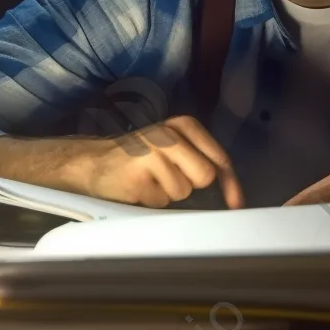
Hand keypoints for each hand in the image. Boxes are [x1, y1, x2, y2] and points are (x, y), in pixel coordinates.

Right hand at [0, 115, 245, 209]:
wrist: (93, 162)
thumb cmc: (141, 159)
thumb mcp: (175, 150)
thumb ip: (202, 163)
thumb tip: (234, 197)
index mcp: (184, 126)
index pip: (220, 159)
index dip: (231, 186)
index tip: (236, 204)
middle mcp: (169, 134)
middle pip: (204, 177)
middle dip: (189, 185)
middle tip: (167, 178)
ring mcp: (152, 153)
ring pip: (182, 192)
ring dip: (167, 194)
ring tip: (148, 181)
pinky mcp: (137, 175)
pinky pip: (159, 202)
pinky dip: (150, 201)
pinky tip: (136, 188)